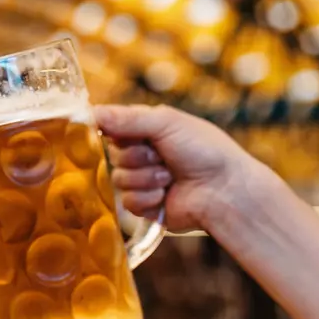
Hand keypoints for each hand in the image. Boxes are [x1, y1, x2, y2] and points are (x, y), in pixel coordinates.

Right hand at [94, 104, 273, 232]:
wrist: (226, 190)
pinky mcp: (145, 206)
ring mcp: (142, 181)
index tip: (118, 133)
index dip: (111, 131)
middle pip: (113, 155)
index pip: (110, 127)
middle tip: (161, 156)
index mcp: (146, 130)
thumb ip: (127, 118)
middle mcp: (142, 154)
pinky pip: (127, 201)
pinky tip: (167, 194)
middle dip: (137, 157)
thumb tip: (92, 111)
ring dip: (146, 178)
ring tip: (170, 176)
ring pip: (118, 180)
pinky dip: (148, 197)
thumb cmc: (205, 150)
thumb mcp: (166, 123)